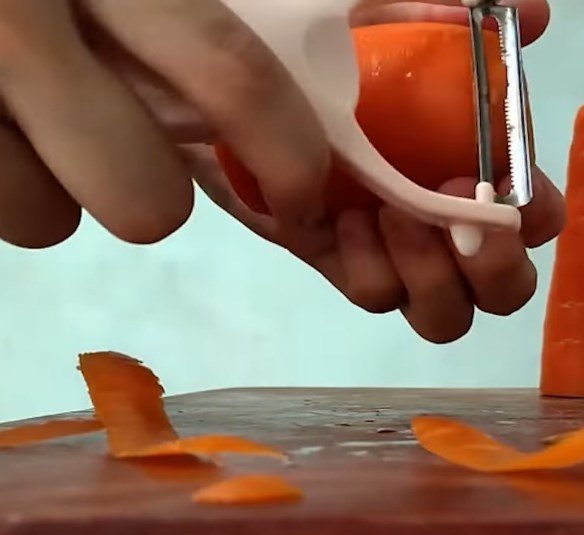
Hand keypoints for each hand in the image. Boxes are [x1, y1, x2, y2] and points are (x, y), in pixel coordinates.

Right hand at [0, 0, 328, 247]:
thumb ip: (186, 14)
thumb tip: (309, 58)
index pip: (232, 78)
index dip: (287, 159)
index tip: (300, 196)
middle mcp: (27, 19)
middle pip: (144, 198)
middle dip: (155, 201)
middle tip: (130, 150)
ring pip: (50, 221)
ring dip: (61, 192)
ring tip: (36, 122)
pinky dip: (7, 185)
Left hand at [191, 0, 564, 342]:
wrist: (221, 74)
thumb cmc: (309, 42)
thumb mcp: (383, 18)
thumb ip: (457, 19)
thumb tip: (537, 15)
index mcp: (471, 171)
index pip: (534, 218)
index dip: (534, 219)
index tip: (507, 193)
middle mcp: (442, 224)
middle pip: (501, 292)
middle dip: (493, 272)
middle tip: (461, 225)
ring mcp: (392, 251)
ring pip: (441, 315)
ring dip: (429, 275)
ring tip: (391, 215)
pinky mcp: (339, 263)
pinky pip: (373, 295)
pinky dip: (371, 269)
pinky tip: (347, 220)